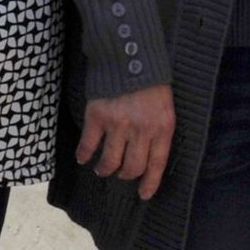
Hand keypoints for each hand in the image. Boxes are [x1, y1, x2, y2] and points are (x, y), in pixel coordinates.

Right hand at [78, 83, 176, 199]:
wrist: (129, 54)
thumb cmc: (151, 82)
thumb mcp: (165, 106)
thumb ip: (159, 130)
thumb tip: (149, 156)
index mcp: (162, 127)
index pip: (157, 164)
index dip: (150, 183)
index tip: (143, 195)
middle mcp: (141, 130)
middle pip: (132, 167)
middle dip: (125, 175)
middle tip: (120, 174)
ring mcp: (118, 125)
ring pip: (110, 161)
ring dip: (105, 169)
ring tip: (102, 169)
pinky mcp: (97, 117)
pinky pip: (89, 145)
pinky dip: (84, 155)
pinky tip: (83, 158)